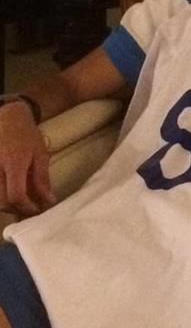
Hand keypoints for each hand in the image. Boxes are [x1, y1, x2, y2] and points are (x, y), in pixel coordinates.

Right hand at [0, 101, 55, 216]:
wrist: (7, 117)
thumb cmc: (26, 134)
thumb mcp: (40, 154)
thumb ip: (42, 179)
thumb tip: (49, 201)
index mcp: (13, 163)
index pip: (16, 195)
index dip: (27, 207)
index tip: (37, 210)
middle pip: (1, 202)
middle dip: (16, 210)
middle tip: (30, 208)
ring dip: (7, 204)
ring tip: (22, 201)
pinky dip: (2, 195)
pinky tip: (11, 192)